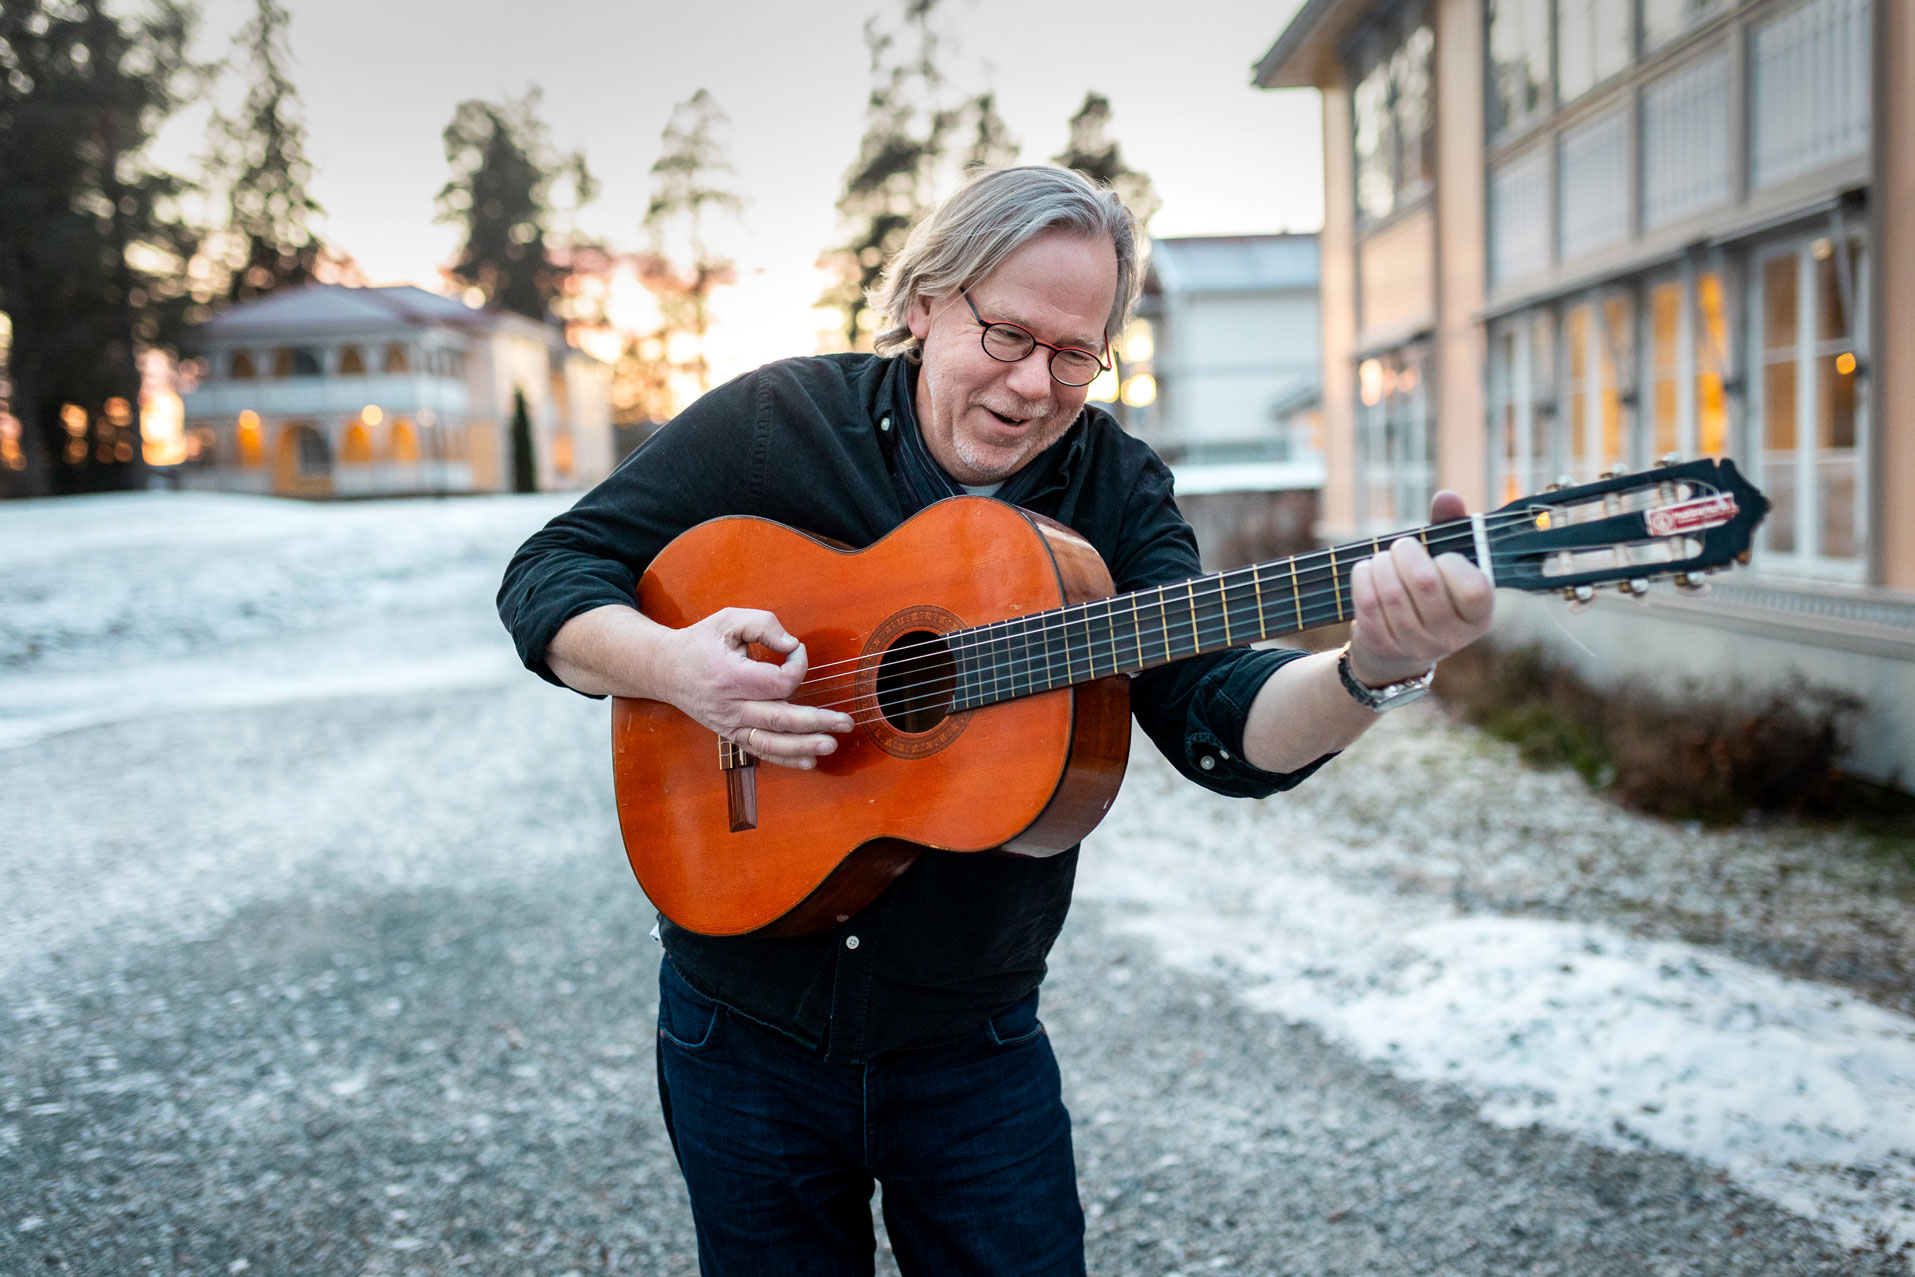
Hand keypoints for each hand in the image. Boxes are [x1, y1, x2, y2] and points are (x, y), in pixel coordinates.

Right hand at [657, 608, 852, 769]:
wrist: (665, 669)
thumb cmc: (701, 642)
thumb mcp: (729, 620)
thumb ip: (763, 625)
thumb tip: (792, 646)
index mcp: (729, 676)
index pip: (777, 682)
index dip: (798, 666)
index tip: (797, 651)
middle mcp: (729, 706)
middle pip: (779, 719)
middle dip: (816, 722)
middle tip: (846, 722)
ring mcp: (729, 724)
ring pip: (771, 742)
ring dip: (804, 746)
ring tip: (832, 745)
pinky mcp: (730, 734)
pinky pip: (760, 751)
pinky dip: (785, 759)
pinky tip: (809, 762)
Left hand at [1346, 491, 1494, 687]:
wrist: (1397, 652)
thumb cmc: (1430, 594)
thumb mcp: (1446, 565)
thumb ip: (1451, 528)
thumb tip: (1447, 496)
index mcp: (1478, 617)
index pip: (1473, 588)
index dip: (1452, 564)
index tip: (1441, 557)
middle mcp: (1451, 637)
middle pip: (1424, 583)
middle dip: (1406, 553)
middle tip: (1402, 547)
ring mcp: (1415, 645)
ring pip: (1392, 593)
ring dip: (1382, 564)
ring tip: (1383, 559)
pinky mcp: (1382, 646)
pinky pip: (1368, 603)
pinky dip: (1363, 578)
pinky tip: (1366, 570)